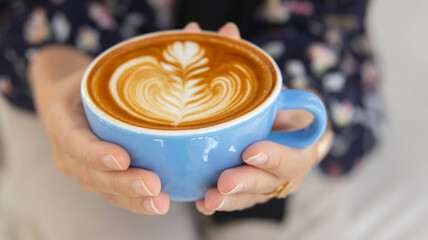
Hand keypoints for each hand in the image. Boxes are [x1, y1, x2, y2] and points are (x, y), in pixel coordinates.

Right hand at [29, 47, 167, 214]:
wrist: (68, 99)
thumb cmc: (92, 80)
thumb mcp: (109, 64)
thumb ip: (155, 53)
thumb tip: (212, 31)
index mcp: (63, 117)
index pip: (73, 138)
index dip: (94, 150)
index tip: (120, 157)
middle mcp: (68, 148)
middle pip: (91, 173)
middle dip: (122, 183)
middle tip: (153, 187)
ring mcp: (81, 166)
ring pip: (103, 189)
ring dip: (131, 200)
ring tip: (160, 203)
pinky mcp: (96, 176)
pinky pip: (112, 193)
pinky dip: (134, 200)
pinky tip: (160, 203)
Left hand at [193, 24, 333, 214]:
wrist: (278, 131)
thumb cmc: (274, 109)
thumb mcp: (267, 88)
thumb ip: (249, 64)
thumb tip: (227, 31)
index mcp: (298, 145)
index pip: (294, 156)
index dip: (275, 156)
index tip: (251, 150)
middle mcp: (284, 168)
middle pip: (271, 182)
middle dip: (247, 181)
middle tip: (224, 180)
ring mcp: (266, 182)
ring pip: (252, 196)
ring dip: (230, 199)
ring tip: (209, 199)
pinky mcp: (248, 190)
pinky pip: (236, 201)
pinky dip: (219, 203)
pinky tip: (202, 201)